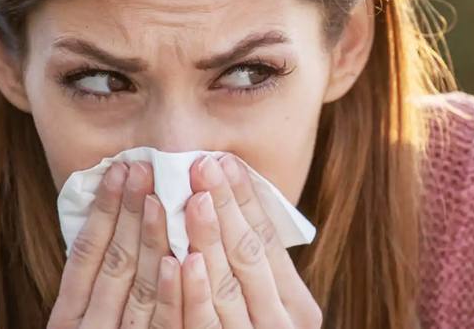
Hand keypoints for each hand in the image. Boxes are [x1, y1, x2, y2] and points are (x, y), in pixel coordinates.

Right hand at [48, 161, 182, 328]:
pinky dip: (171, 292)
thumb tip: (114, 219)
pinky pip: (164, 324)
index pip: (85, 254)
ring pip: (141, 287)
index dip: (103, 210)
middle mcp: (91, 328)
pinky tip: (179, 260)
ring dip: (152, 239)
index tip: (118, 169)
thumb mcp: (85, 317)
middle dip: (128, 211)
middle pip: (114, 263)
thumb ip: (97, 282)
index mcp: (68, 318)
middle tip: (143, 167)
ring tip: (160, 197)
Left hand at [183, 154, 322, 328]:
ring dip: (206, 238)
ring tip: (188, 198)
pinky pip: (201, 325)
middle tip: (203, 165)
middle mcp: (279, 323)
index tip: (226, 161)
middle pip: (249, 256)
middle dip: (225, 206)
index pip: (270, 241)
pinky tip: (177, 261)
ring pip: (225, 286)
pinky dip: (190, 292)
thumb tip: (227, 205)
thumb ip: (255, 271)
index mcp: (297, 305)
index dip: (246, 200)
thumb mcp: (267, 306)